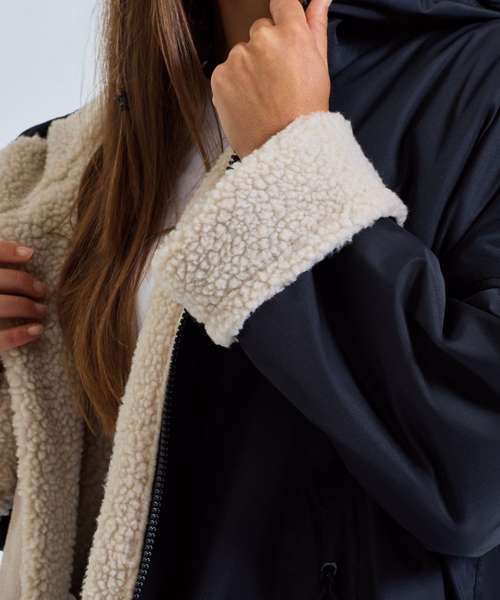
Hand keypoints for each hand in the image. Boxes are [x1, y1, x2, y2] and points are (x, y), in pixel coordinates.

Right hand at [0, 240, 48, 352]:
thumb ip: (0, 271)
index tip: (30, 254)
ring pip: (1, 305)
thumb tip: (26, 253)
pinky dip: (19, 334)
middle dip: (23, 282)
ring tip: (42, 310)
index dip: (6, 251)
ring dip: (27, 306)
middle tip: (42, 290)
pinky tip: (37, 330)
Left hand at [210, 0, 331, 158]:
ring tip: (262, 97)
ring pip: (241, 54)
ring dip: (248, 69)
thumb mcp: (319, 67)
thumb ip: (316, 26)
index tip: (283, 32)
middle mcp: (261, 40)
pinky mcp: (220, 78)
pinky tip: (248, 103)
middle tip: (276, 81)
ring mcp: (237, 59)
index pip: (281, 2)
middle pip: (259, 31)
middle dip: (266, 49)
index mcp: (290, 33)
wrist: (284, 149)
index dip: (282, 16)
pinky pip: (226, 73)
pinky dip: (234, 85)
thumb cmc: (306, 111)